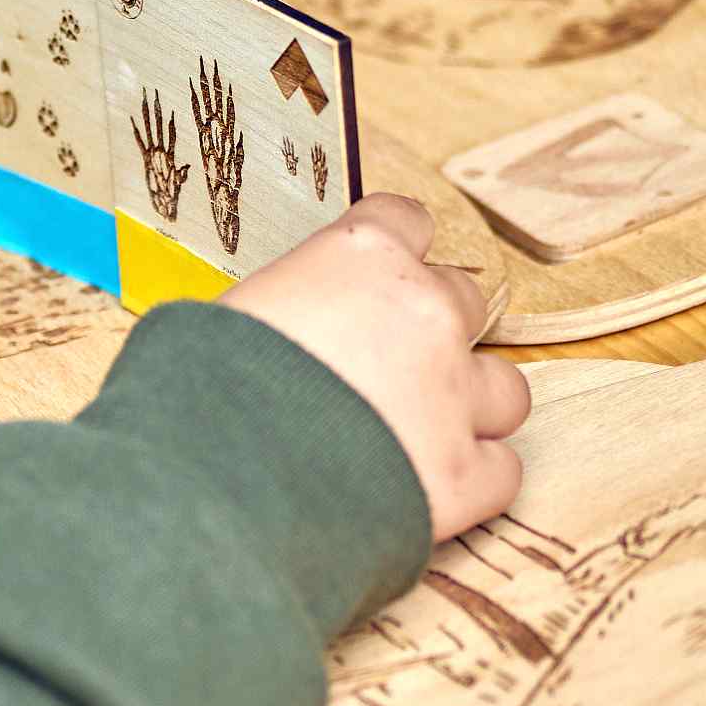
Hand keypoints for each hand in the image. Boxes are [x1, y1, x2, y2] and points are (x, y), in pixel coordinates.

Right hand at [221, 193, 526, 540]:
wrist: (216, 474)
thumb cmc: (200, 383)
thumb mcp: (231, 312)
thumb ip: (287, 304)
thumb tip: (283, 326)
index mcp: (361, 256)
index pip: (407, 219)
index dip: (394, 248)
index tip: (381, 271)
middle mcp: (423, 312)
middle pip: (465, 300)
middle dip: (432, 329)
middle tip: (386, 362)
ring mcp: (453, 394)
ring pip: (505, 387)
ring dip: (471, 404)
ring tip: (419, 430)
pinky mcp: (465, 474)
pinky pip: (502, 471)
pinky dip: (470, 479)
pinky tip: (424, 486)